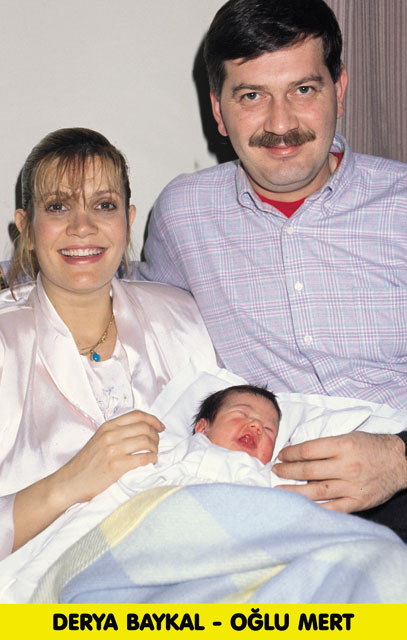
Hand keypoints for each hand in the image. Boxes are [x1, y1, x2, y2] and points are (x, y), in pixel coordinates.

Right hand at [54, 410, 164, 505]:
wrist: (69, 482)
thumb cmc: (86, 464)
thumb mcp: (99, 440)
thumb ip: (116, 433)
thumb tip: (140, 430)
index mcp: (107, 426)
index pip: (137, 415)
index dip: (153, 419)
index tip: (160, 427)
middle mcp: (110, 435)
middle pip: (144, 427)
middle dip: (156, 436)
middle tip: (157, 444)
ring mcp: (113, 450)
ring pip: (146, 441)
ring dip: (155, 448)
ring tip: (154, 454)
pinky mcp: (116, 466)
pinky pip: (142, 458)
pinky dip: (151, 459)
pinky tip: (151, 462)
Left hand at [272, 431, 406, 511]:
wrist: (399, 462)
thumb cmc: (371, 447)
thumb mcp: (349, 437)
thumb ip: (326, 446)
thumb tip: (299, 454)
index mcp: (342, 446)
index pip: (307, 450)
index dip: (290, 453)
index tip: (281, 455)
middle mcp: (346, 466)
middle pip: (307, 471)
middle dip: (287, 471)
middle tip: (276, 470)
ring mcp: (351, 486)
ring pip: (315, 491)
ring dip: (293, 491)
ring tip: (278, 490)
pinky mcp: (358, 502)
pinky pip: (333, 508)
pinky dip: (315, 509)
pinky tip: (300, 508)